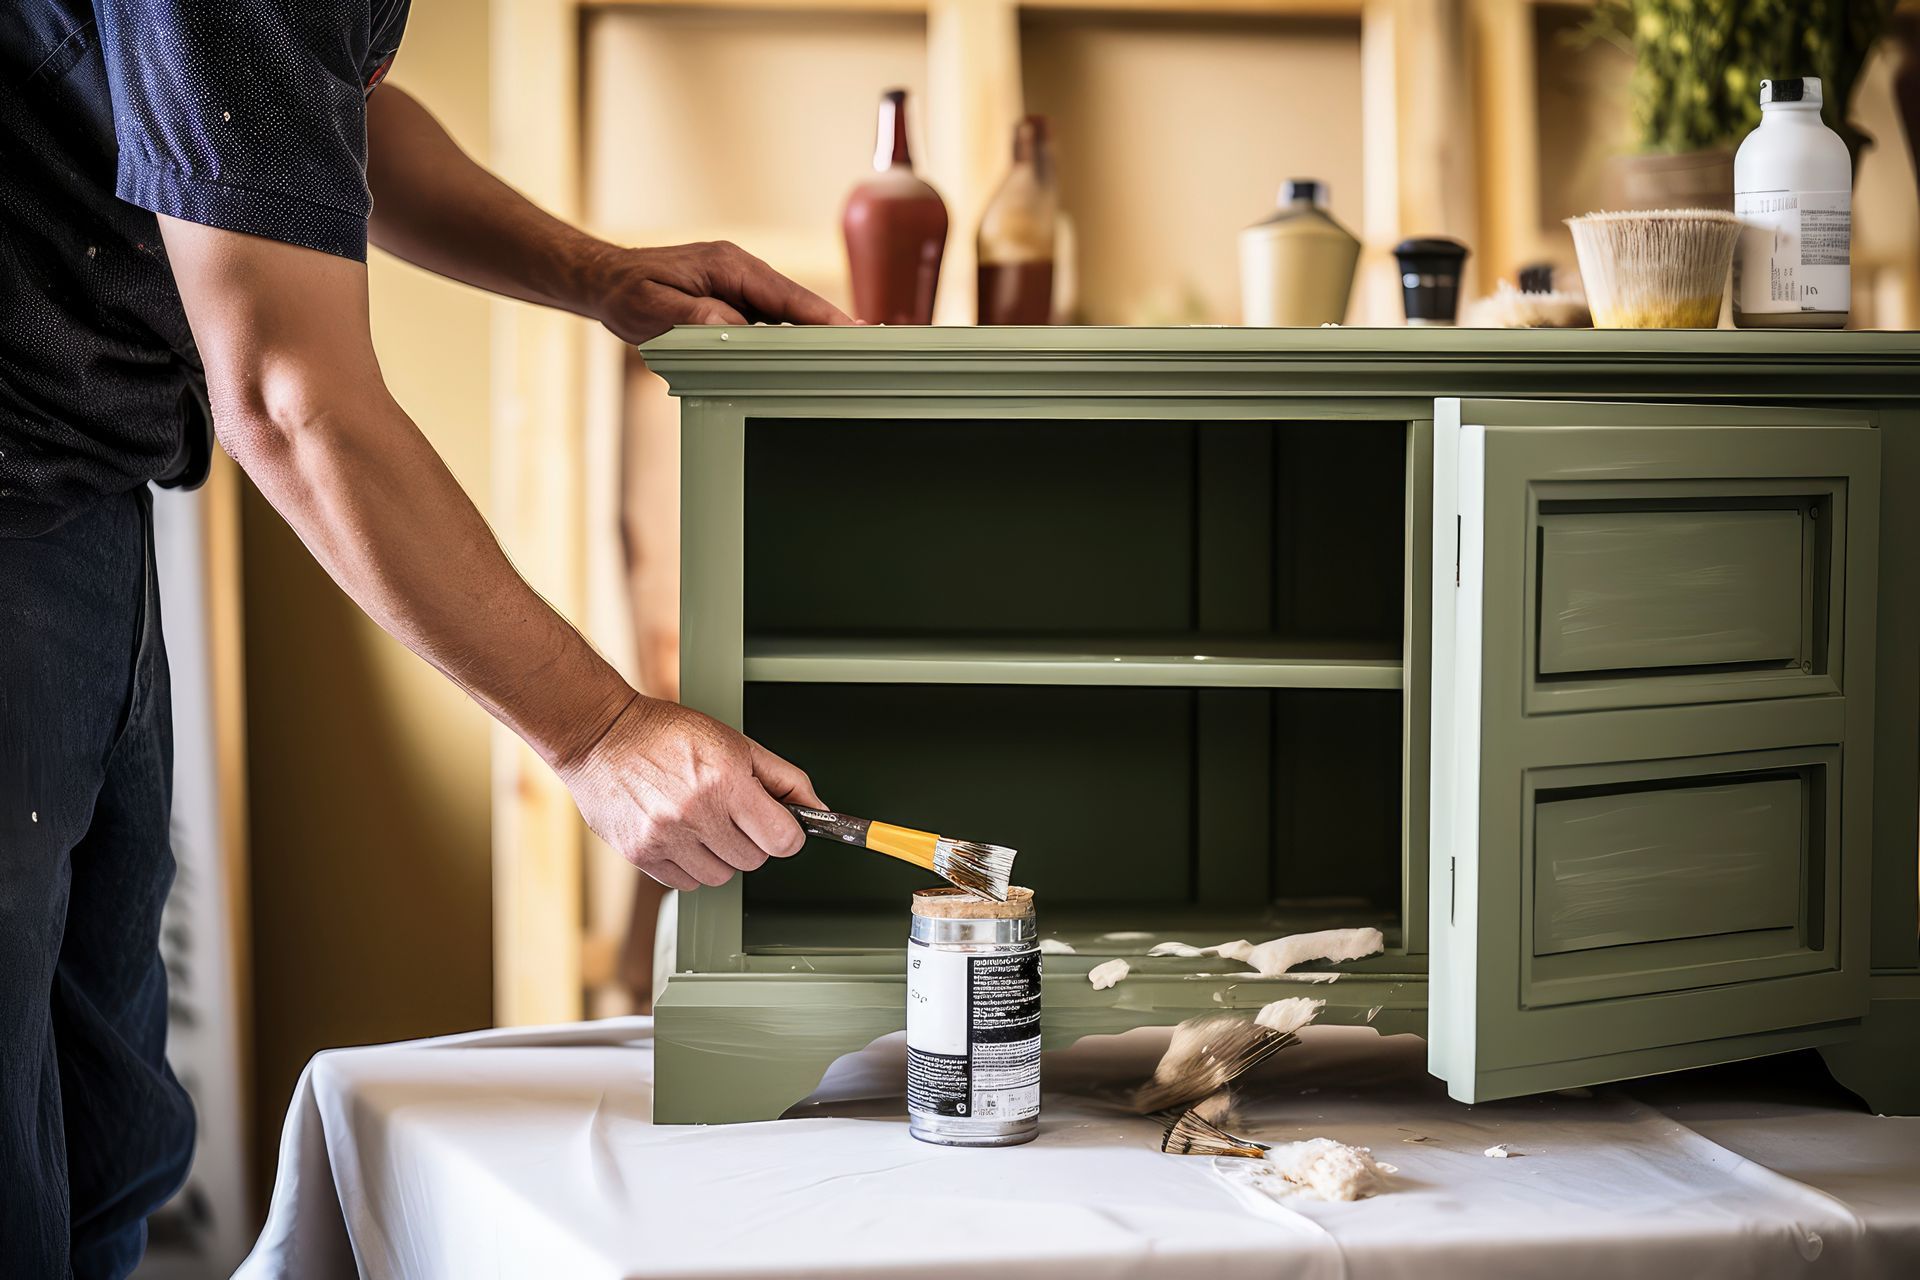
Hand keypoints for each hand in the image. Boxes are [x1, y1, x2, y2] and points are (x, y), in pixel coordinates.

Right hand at [558, 694, 824, 890]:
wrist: (601, 737)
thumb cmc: (667, 734)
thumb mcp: (736, 743)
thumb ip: (784, 778)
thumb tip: (817, 809)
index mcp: (724, 781)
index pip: (783, 840)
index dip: (787, 835)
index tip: (779, 828)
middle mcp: (695, 812)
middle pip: (754, 861)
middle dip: (751, 841)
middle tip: (732, 815)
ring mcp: (665, 837)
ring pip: (720, 877)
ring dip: (720, 856)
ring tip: (702, 822)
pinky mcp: (640, 854)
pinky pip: (686, 884)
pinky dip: (689, 866)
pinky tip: (680, 835)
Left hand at [588, 241, 852, 342]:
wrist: (605, 281)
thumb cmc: (625, 291)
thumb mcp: (651, 306)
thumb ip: (692, 316)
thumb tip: (731, 326)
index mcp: (728, 266)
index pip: (785, 295)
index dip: (821, 314)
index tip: (853, 329)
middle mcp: (740, 272)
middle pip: (796, 303)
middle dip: (831, 325)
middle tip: (868, 347)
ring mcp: (739, 287)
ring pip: (787, 314)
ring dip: (813, 335)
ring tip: (847, 358)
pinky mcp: (735, 302)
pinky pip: (771, 322)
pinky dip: (790, 338)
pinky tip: (807, 359)